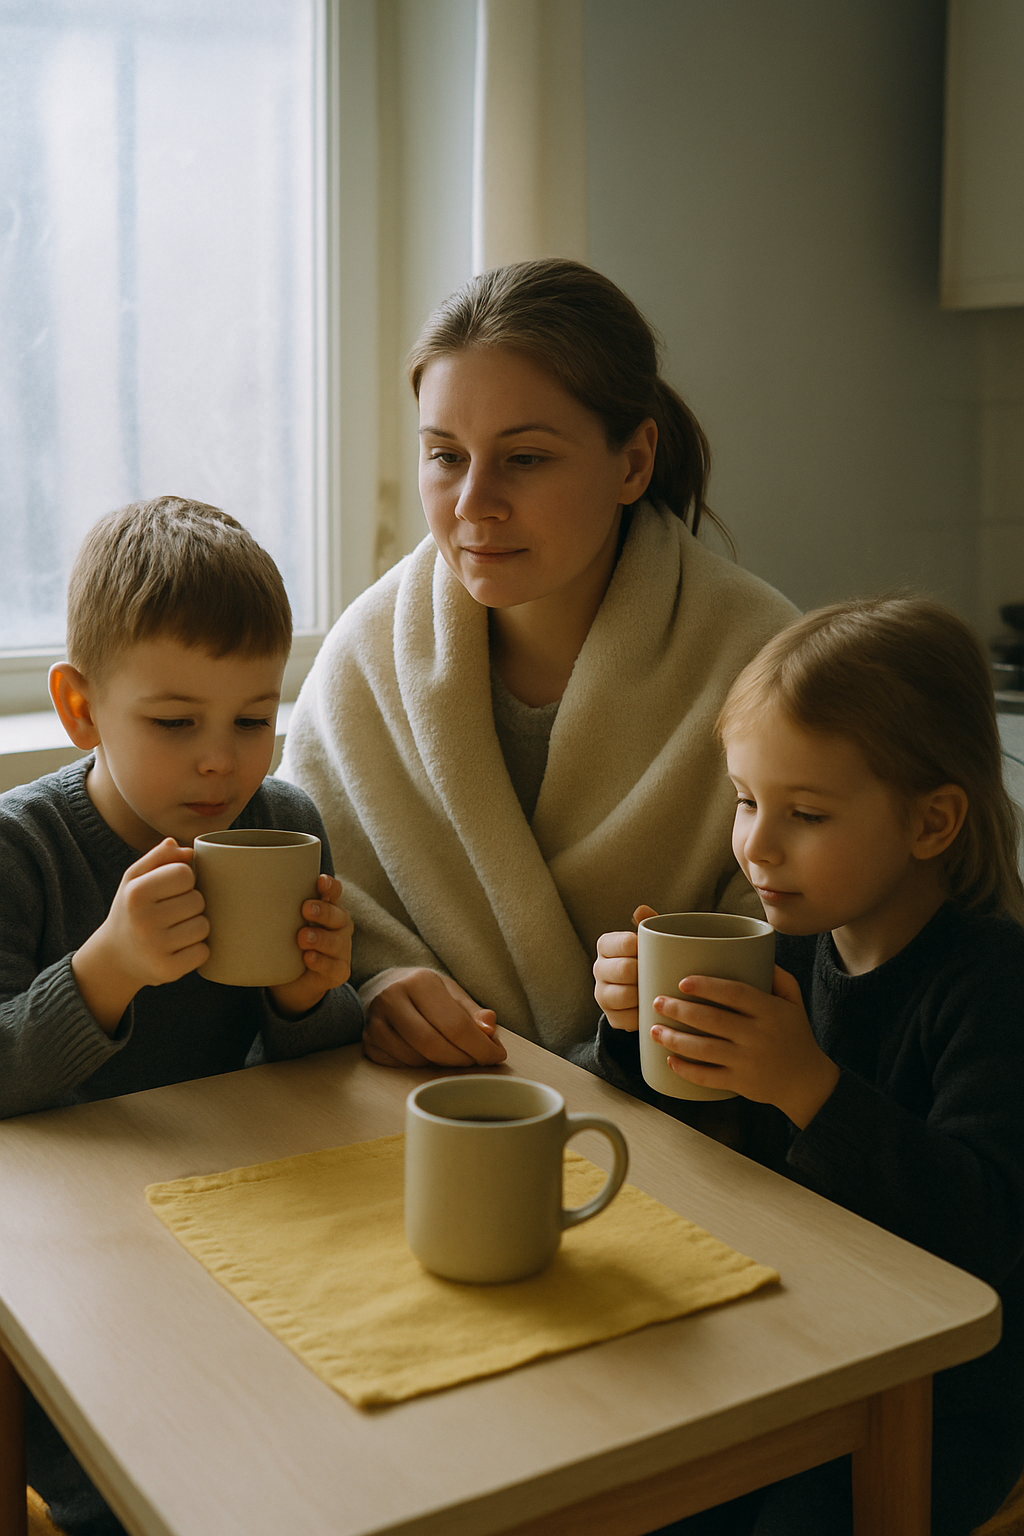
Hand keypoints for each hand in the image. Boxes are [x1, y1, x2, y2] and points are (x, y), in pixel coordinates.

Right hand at [72, 839, 208, 1032]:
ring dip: (196, 927)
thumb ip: (160, 857)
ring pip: (204, 926)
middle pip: (197, 900)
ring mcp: (155, 948)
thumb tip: (189, 850)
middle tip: (173, 913)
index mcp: (136, 893)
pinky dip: (197, 950)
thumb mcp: (135, 879)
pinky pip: (203, 952)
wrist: (114, 958)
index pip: (185, 873)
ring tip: (176, 930)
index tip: (172, 889)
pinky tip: (179, 948)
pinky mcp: (167, 971)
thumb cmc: (132, 909)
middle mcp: (143, 920)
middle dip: (191, 904)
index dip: (185, 880)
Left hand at [268, 875, 353, 1017]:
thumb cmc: (285, 942)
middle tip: (304, 909)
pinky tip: (308, 958)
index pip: (334, 893)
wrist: (291, 983)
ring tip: (302, 937)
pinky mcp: (339, 972)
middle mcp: (339, 927)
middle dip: (323, 911)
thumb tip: (228, 880)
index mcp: (328, 909)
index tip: (319, 881)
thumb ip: (268, 905)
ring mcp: (341, 950)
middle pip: (337, 915)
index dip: (330, 886)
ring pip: (336, 942)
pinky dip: (321, 962)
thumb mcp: (279, 922)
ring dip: (320, 938)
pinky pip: (333, 967)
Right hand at [361, 967, 505, 1067]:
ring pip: (414, 1059)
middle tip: (476, 1060)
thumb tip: (490, 1029)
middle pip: (433, 1045)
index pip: (455, 1024)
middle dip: (461, 1059)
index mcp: (419, 981)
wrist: (385, 986)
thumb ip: (473, 1013)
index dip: (480, 1047)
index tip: (497, 1056)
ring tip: (452, 1053)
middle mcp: (392, 997)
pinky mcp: (367, 1041)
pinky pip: (398, 1066)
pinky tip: (427, 1055)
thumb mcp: (453, 994)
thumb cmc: (426, 992)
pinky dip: (418, 1066)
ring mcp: (375, 1021)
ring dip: (440, 1064)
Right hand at [593, 904, 657, 1030]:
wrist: (644, 989)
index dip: (644, 949)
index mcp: (606, 945)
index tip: (658, 951)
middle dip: (644, 973)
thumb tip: (641, 909)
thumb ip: (648, 925)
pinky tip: (651, 1010)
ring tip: (656, 991)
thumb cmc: (649, 958)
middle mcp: (598, 968)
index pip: (626, 943)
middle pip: (624, 970)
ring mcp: (602, 994)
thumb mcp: (650, 940)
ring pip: (624, 996)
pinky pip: (627, 1019)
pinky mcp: (610, 1017)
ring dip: (642, 995)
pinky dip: (642, 1016)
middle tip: (660, 974)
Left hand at [648, 966, 839, 1127]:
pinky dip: (686, 1070)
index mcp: (770, 1011)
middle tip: (657, 1001)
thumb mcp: (794, 1001)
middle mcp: (758, 1036)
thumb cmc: (796, 1035)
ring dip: (675, 1039)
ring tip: (653, 1030)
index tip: (683, 981)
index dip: (708, 986)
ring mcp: (748, 1061)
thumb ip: (778, 976)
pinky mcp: (740, 1083)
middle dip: (680, 1010)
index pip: (736, 994)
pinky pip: (708, 1077)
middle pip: (713, 1020)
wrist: (807, 1083)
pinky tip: (669, 1060)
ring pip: (705, 1049)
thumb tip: (755, 951)